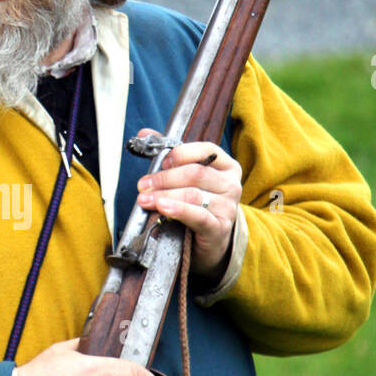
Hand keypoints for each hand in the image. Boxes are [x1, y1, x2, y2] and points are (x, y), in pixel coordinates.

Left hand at [134, 128, 241, 277]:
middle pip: (196, 174)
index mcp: (226, 166)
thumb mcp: (188, 179)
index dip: (181, 153)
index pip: (206, 150)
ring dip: (164, 195)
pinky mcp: (219, 227)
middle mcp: (231, 184)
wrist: (211, 240)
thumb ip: (169, 155)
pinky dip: (178, 210)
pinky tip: (163, 208)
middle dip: (165, 178)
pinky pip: (198, 216)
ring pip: (193, 195)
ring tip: (144, 199)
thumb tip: (143, 134)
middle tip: (143, 185)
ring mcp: (228, 207)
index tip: (162, 161)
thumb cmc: (198, 204)